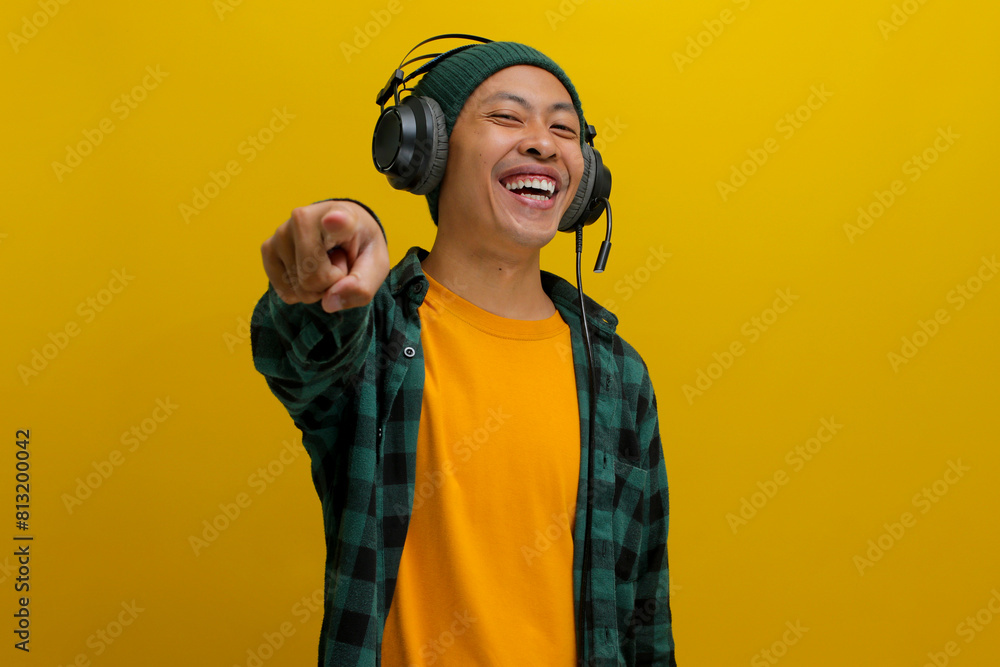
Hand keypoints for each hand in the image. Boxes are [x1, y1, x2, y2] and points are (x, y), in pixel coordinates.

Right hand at [261, 200, 388, 312]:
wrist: (343, 233)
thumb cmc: (360, 248)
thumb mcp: (376, 267)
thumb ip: (361, 287)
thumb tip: (328, 302)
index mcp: (343, 215)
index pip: (338, 221)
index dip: (337, 223)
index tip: (335, 219)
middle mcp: (304, 218)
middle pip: (314, 279)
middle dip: (331, 283)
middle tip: (339, 260)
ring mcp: (281, 232)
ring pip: (300, 289)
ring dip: (317, 286)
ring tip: (325, 261)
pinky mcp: (267, 249)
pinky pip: (286, 293)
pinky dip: (301, 290)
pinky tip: (308, 267)